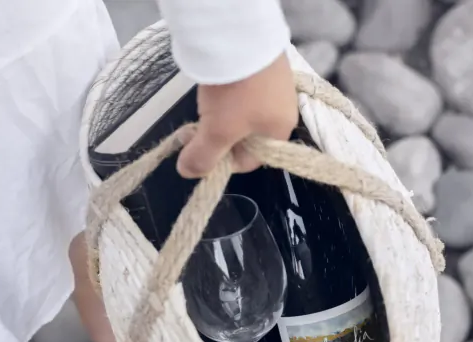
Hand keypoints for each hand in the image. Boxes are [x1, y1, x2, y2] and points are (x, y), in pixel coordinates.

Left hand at [176, 52, 298, 177]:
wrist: (242, 38)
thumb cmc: (236, 94)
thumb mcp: (217, 131)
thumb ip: (203, 156)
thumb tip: (188, 173)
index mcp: (279, 132)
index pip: (249, 161)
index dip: (221, 162)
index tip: (198, 151)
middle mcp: (284, 110)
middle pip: (245, 137)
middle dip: (218, 137)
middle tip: (194, 128)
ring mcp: (276, 85)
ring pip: (243, 114)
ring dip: (221, 115)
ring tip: (205, 104)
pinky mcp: (264, 65)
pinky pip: (245, 91)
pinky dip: (228, 93)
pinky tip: (217, 85)